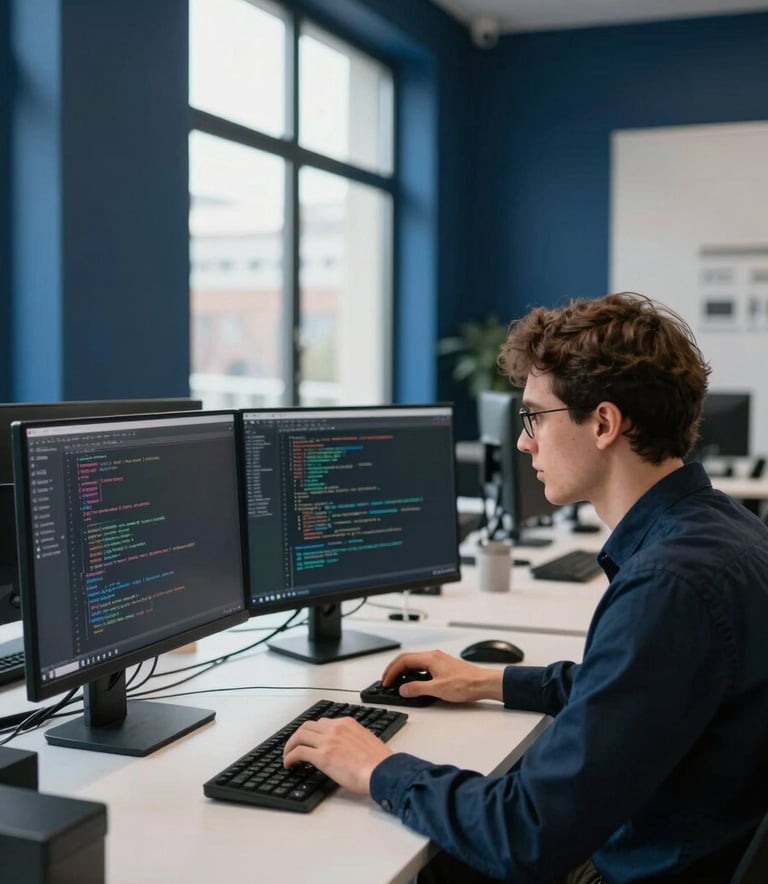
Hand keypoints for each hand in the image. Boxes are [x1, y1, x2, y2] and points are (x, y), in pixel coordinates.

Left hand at [283, 717, 391, 794]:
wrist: (382, 771)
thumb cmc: (379, 761)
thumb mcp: (366, 740)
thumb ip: (352, 738)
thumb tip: (345, 747)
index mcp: (347, 723)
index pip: (323, 722)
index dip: (313, 732)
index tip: (309, 740)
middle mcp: (335, 728)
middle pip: (307, 726)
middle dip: (298, 736)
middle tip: (293, 746)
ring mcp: (328, 741)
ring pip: (300, 736)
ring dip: (290, 745)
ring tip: (288, 756)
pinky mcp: (322, 756)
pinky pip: (299, 752)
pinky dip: (290, 757)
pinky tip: (289, 764)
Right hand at [381, 650, 503, 703]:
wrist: (483, 683)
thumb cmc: (466, 684)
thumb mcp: (438, 689)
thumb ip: (417, 689)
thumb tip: (403, 689)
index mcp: (430, 658)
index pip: (404, 660)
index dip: (391, 671)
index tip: (385, 681)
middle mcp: (433, 656)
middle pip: (407, 659)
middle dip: (394, 669)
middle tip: (386, 680)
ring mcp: (438, 660)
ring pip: (414, 662)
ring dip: (403, 671)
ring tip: (396, 681)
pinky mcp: (443, 666)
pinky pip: (422, 666)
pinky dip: (412, 672)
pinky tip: (413, 681)